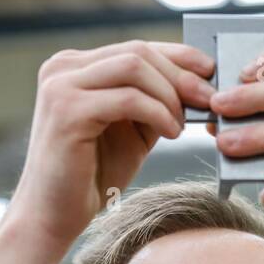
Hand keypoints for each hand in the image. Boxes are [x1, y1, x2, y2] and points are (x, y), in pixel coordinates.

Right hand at [11, 40, 214, 249]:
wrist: (54, 215)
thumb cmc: (92, 177)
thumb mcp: (131, 131)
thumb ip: (154, 103)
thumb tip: (198, 86)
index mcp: (75, 67)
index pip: (136, 48)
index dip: (178, 55)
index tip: (210, 71)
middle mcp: (62, 68)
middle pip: (138, 52)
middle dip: (181, 75)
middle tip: (208, 99)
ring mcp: (61, 86)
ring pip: (134, 67)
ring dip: (169, 95)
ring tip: (182, 125)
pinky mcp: (67, 111)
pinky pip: (128, 99)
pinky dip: (158, 113)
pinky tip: (172, 133)